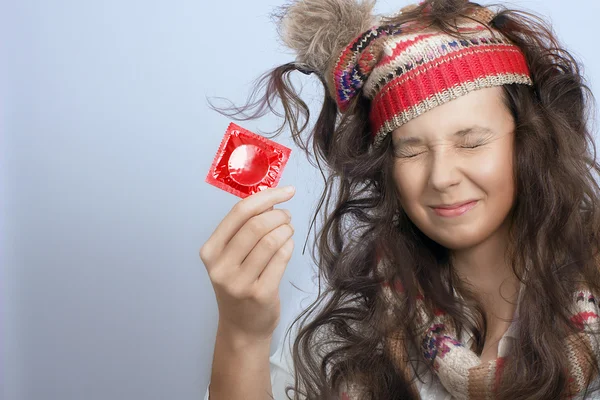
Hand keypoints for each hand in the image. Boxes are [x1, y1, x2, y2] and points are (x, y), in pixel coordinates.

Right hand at [200, 186, 295, 340]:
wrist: (241, 328)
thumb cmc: (238, 285)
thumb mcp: (229, 258)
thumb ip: (243, 230)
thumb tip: (270, 200)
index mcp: (210, 251)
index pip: (239, 213)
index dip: (266, 197)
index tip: (287, 191)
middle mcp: (221, 266)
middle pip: (256, 225)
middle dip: (279, 215)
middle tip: (287, 216)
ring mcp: (240, 282)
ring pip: (271, 240)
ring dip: (286, 229)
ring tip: (288, 230)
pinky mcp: (260, 293)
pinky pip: (281, 257)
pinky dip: (289, 246)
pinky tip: (287, 246)